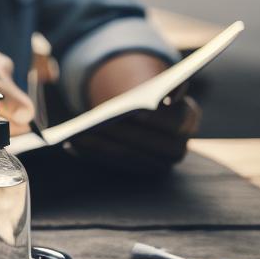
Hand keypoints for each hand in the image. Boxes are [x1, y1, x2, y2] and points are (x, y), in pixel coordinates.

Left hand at [67, 85, 200, 174]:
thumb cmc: (148, 94)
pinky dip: (92, 154)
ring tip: (77, 135)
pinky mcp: (137, 172)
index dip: (158, 119)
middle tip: (95, 125)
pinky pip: (113, 165)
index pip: (176, 122)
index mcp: (188, 121)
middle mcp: (178, 148)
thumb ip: (167, 86)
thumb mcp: (158, 86)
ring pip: (127, 156)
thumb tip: (175, 89)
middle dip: (120, 133)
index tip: (137, 113)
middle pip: (147, 143)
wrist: (148, 116)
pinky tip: (71, 145)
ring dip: (99, 146)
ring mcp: (158, 164)